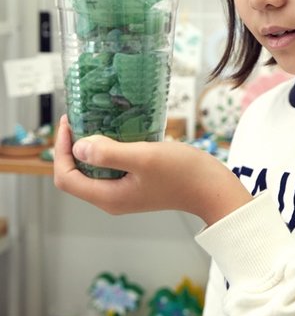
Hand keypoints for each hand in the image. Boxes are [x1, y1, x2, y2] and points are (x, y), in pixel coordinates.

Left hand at [53, 115, 251, 224]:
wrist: (212, 188)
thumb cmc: (182, 173)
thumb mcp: (144, 157)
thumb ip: (109, 152)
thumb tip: (78, 146)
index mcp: (108, 196)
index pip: (66, 177)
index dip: (60, 150)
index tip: (69, 123)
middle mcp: (111, 198)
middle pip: (76, 174)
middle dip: (72, 146)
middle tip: (80, 117)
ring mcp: (124, 192)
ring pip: (94, 169)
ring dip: (90, 145)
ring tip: (96, 120)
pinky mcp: (136, 184)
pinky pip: (111, 166)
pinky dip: (108, 148)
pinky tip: (119, 130)